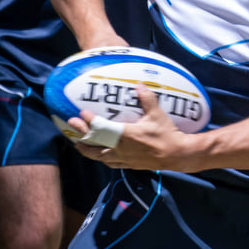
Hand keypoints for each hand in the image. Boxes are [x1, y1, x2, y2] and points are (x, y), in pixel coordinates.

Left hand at [69, 87, 195, 171]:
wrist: (177, 155)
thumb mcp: (158, 114)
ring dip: (87, 149)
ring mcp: (124, 158)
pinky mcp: (129, 164)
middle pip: (96, 143)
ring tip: (78, 144)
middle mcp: (121, 149)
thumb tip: (138, 84)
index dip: (91, 121)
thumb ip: (147, 99)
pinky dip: (100, 158)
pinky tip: (98, 155)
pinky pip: (109, 162)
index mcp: (126, 136)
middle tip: (71, 125)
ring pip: (99, 156)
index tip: (82, 113)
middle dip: (82, 134)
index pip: (103, 129)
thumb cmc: (167, 134)